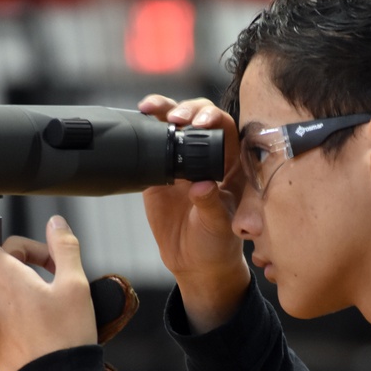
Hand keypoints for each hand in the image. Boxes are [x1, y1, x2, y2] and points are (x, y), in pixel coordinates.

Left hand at [0, 195, 96, 370]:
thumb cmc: (67, 337)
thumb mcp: (76, 285)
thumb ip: (65, 247)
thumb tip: (55, 224)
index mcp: (8, 276)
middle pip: (8, 260)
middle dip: (34, 260)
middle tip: (61, 275)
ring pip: (10, 286)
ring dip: (31, 287)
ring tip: (57, 307)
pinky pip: (9, 312)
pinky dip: (27, 311)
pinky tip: (47, 325)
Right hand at [138, 95, 250, 332]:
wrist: (194, 261)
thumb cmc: (218, 242)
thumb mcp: (219, 226)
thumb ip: (212, 205)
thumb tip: (202, 186)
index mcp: (231, 164)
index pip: (226, 128)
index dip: (213, 118)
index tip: (200, 123)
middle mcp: (208, 156)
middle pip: (199, 116)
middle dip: (187, 109)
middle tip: (175, 118)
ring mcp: (182, 161)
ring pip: (174, 124)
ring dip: (163, 109)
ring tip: (150, 108)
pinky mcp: (159, 171)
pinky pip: (152, 144)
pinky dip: (145, 129)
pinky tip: (139, 119)